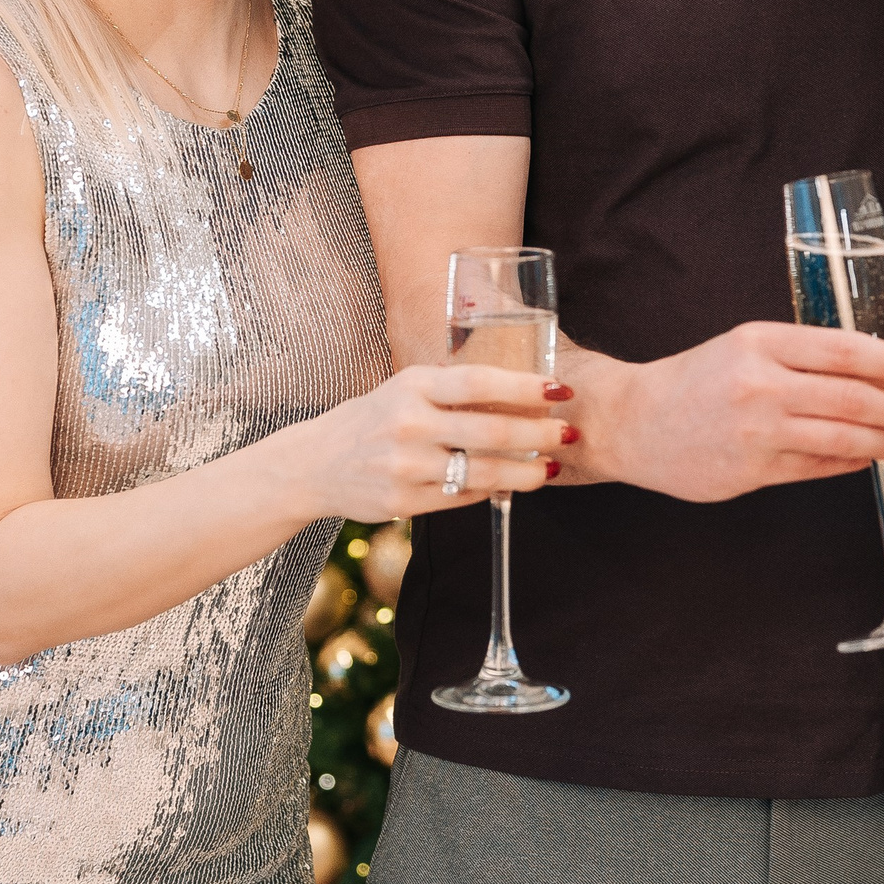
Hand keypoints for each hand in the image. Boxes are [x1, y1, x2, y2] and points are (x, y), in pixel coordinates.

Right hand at [303, 365, 567, 518]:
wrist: (315, 464)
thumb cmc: (371, 420)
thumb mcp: (404, 389)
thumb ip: (450, 389)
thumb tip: (516, 388)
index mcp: (412, 386)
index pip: (479, 381)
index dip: (525, 386)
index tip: (559, 390)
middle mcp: (409, 424)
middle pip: (492, 431)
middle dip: (540, 433)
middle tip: (569, 433)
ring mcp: (406, 466)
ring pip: (484, 472)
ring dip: (526, 471)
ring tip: (549, 467)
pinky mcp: (403, 502)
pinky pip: (463, 498)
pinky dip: (491, 490)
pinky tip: (508, 484)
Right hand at [579, 321, 883, 502]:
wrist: (634, 421)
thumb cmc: (694, 381)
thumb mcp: (744, 347)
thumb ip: (799, 356)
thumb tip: (871, 372)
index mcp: (761, 343)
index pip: (845, 350)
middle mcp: (761, 385)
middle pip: (852, 397)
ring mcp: (757, 431)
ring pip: (842, 437)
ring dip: (882, 440)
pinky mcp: (752, 470)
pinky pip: (818, 467)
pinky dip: (849, 462)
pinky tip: (862, 456)